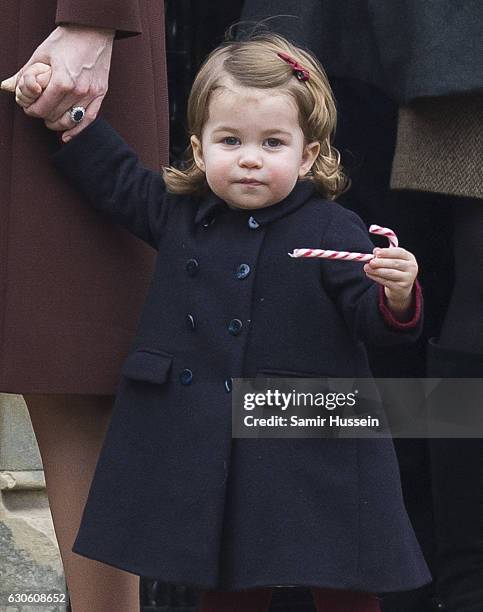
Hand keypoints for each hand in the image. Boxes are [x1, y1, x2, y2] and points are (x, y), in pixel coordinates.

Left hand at [1, 24, 113, 140]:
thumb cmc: (67, 39)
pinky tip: (68, 136)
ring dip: (57, 124)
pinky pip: (88, 119)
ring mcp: (91, 94)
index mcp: (62, 81)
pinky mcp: (100, 94)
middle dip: (43, 116)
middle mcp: (78, 91)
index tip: (29, 108)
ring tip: (51, 121)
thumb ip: (26, 74)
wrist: (92, 30)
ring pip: (70, 121)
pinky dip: (77, 130)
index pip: (42, 108)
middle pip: (55, 116)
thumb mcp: (41, 53)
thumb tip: (10, 86)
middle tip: (39, 110)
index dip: (31, 111)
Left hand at [363, 247, 418, 316]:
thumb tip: (375, 250)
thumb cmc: (395, 269)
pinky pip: (387, 282)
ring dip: (377, 270)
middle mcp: (411, 267)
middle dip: (381, 262)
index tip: (376, 253)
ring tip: (366, 268)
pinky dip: (376, 277)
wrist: (401, 287)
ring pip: (390, 273)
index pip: (399, 252)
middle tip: (370, 262)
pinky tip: (369, 274)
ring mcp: (407, 278)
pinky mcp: (401, 288)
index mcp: (409, 258)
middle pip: (395, 263)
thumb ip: (384, 254)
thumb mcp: (392, 260)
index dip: (387, 252)